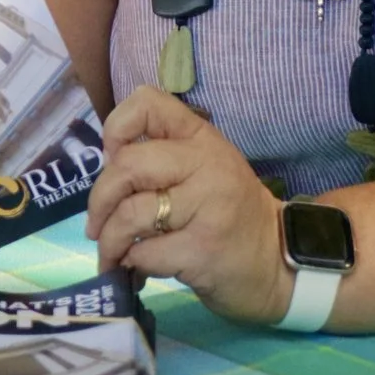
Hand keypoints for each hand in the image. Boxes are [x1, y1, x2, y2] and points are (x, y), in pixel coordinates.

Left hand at [85, 86, 289, 323]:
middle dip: (99, 201)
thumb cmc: (230, 216)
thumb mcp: (204, 171)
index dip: (116, 128)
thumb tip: (105, 170)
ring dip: (109, 242)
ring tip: (111, 255)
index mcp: (202, 138)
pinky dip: (131, 264)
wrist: (278, 266)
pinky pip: (145, 253)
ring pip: (130, 215)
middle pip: (127, 166)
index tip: (111, 158)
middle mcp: (207, 165)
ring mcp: (208, 208)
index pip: (148, 104)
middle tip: (96, 225)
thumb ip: (162, 160)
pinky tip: (137, 270)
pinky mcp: (203, 250)